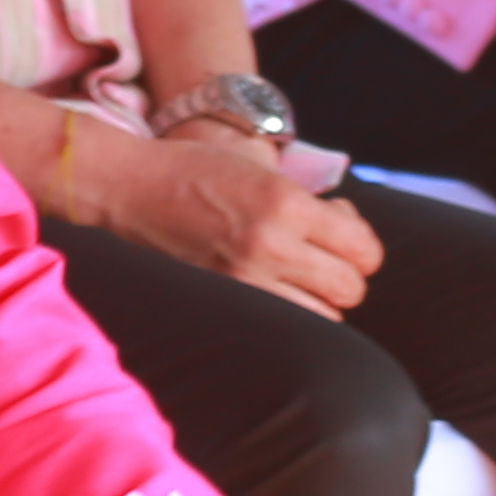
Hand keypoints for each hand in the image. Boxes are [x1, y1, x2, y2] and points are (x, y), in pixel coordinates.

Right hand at [100, 129, 379, 318]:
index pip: (363, 249)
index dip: (363, 246)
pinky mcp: (223, 301)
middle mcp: (270, 245)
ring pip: (324, 318)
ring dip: (322, 300)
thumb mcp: (263, 169)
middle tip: (324, 256)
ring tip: (300, 277)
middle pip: (350, 289)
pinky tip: (277, 292)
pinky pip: (284, 326)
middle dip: (347, 274)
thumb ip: (311, 205)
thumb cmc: (199, 171)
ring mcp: (245, 280)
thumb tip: (349, 236)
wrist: (131, 188)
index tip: (344, 235)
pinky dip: (292, 315)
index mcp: (286, 203)